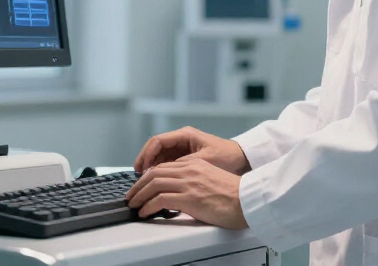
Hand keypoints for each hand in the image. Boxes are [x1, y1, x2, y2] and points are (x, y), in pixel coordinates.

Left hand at [127, 158, 247, 228]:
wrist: (245, 200)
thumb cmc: (232, 195)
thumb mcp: (209, 180)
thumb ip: (193, 181)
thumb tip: (179, 194)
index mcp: (194, 164)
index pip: (163, 166)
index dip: (148, 176)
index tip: (141, 185)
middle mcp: (189, 170)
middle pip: (155, 173)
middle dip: (139, 185)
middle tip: (131, 196)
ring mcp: (188, 183)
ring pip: (154, 184)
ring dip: (140, 195)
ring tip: (134, 205)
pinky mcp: (189, 197)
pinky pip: (161, 199)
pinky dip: (148, 206)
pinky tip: (145, 212)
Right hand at [134, 126, 250, 173]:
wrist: (241, 160)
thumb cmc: (226, 157)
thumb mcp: (204, 161)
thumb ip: (183, 165)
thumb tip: (163, 173)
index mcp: (185, 135)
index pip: (157, 141)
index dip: (146, 154)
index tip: (140, 168)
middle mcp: (181, 140)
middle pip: (155, 148)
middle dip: (145, 161)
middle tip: (138, 177)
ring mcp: (183, 149)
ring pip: (160, 156)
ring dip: (151, 168)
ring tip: (144, 182)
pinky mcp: (185, 158)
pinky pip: (167, 163)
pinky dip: (160, 172)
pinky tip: (156, 183)